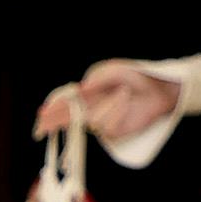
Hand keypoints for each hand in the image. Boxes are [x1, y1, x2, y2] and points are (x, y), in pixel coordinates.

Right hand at [39, 61, 178, 146]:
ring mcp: (101, 121)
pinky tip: (126, 102)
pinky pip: (107, 127)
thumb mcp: (115, 70)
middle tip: (40, 130)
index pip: (64, 102)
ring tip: (125, 93)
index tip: (42, 114)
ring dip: (108, 106)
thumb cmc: (136, 76)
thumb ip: (96, 78)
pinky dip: (116, 113)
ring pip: (91, 121)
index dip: (52, 108)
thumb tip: (80, 88)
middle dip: (53, 124)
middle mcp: (90, 109)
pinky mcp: (113, 131)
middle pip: (66, 119)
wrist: (159, 89)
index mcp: (87, 93)